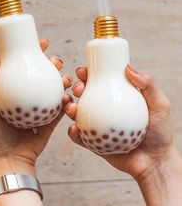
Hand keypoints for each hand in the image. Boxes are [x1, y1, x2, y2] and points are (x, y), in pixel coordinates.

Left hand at [0, 39, 71, 184]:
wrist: (8, 158)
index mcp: (15, 89)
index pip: (25, 65)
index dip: (35, 51)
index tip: (43, 42)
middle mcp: (29, 95)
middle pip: (45, 73)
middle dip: (54, 63)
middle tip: (57, 61)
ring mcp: (41, 107)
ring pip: (56, 87)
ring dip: (64, 80)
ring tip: (65, 79)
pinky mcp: (51, 119)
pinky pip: (62, 108)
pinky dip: (67, 101)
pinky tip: (68, 97)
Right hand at [65, 64, 178, 180]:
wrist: (156, 162)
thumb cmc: (160, 132)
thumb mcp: (159, 105)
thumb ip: (148, 85)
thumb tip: (128, 68)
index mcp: (117, 98)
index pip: (100, 82)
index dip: (89, 75)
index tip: (84, 71)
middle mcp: (105, 110)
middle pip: (86, 95)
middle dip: (77, 88)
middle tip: (78, 88)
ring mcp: (98, 126)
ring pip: (78, 113)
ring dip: (70, 107)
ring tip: (72, 107)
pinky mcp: (94, 143)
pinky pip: (79, 136)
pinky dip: (73, 132)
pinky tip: (74, 129)